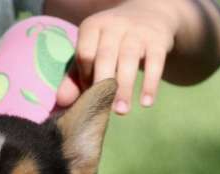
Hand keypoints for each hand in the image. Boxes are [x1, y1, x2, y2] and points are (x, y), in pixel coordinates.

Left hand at [56, 0, 175, 114]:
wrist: (150, 14)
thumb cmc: (114, 41)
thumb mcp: (93, 52)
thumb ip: (76, 77)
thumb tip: (62, 103)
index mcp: (92, 27)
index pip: (85, 54)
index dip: (85, 78)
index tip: (90, 95)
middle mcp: (114, 25)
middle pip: (105, 57)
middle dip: (102, 85)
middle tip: (102, 110)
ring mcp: (137, 31)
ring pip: (129, 60)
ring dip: (124, 88)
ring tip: (121, 112)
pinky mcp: (158, 40)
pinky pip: (155, 63)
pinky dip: (150, 84)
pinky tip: (146, 103)